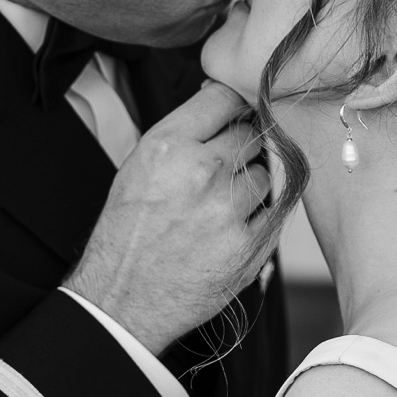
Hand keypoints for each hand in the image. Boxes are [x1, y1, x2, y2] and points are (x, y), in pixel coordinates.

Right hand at [66, 92, 277, 351]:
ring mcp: (228, 211)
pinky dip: (258, 217)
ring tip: (221, 205)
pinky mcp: (247, 247)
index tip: (235, 114)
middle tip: (222, 170)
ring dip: (251, 184)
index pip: (225, 97)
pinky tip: (233, 226)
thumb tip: (224, 102)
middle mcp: (201, 172)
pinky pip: (273, 213)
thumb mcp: (140, 164)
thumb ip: (183, 132)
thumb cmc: (128, 233)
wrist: (123, 298)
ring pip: (265, 175)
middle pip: (250, 134)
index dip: (234, 103)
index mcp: (170, 145)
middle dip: (241, 147)